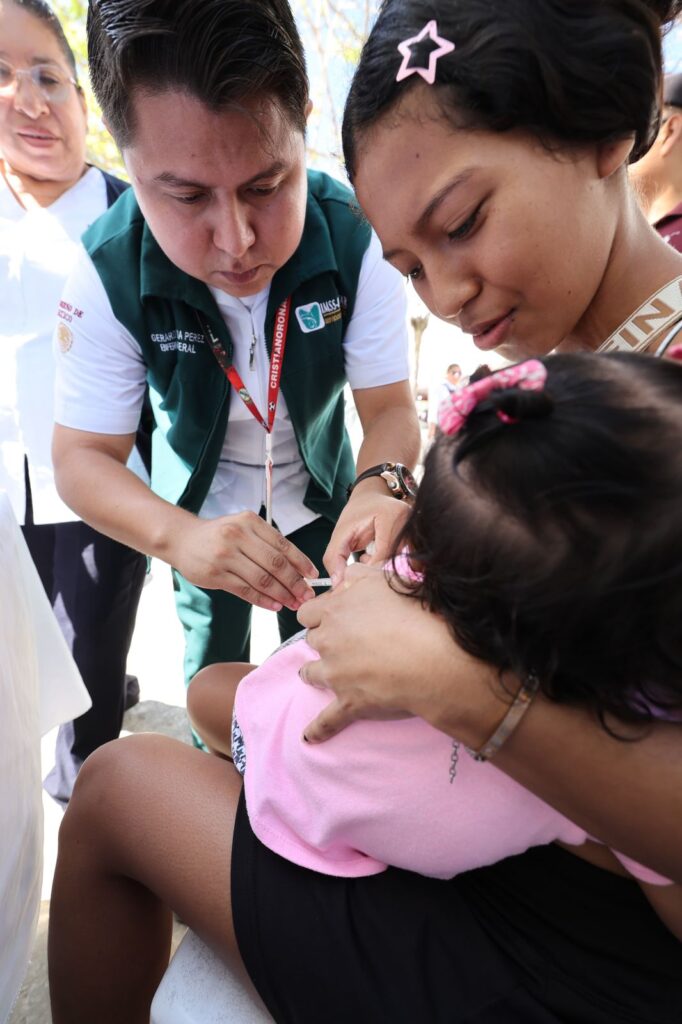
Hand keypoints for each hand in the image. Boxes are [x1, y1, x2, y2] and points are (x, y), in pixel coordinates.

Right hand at [172, 511, 316, 610]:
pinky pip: (245, 590)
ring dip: (282, 594)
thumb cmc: (219, 535)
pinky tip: (275, 606)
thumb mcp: (243, 527)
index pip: (282, 544)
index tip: (313, 575)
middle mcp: (238, 536)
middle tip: (307, 595)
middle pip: (275, 564)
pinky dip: (263, 600)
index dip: (301, 562)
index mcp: (250, 522)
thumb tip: (297, 569)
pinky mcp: (215, 574)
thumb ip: (267, 543)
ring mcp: (225, 556)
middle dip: (295, 582)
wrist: (183, 539)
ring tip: (294, 603)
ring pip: (262, 579)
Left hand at [297, 563, 500, 743]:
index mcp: (334, 611)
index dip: (321, 614)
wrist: (433, 657)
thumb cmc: (415, 614)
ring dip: (316, 673)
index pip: (309, 612)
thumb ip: (359, 575)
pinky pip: (326, 720)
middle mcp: (328, 641)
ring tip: (325, 675)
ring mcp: (335, 674)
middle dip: (323, 641)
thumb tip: (345, 575)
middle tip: (343, 642)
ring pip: (311, 674)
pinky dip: (318, 729)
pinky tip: (309, 737)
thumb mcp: (384, 580)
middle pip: (311, 641)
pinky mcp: (348, 703)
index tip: (334, 616)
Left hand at [323, 482, 412, 582]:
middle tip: (360, 562)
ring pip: (401, 562)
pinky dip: (390, 562)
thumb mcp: (341, 531)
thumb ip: (335, 556)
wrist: (373, 496)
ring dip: (382, 565)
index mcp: (391, 515)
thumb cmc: (358, 512)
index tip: (353, 574)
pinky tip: (377, 554)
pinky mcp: (418, 538)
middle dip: (374, 568)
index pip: (384, 553)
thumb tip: (337, 583)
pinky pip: (407, 560)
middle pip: (395, 560)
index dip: (367, 569)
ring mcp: (417, 529)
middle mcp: (410, 521)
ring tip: (367, 555)